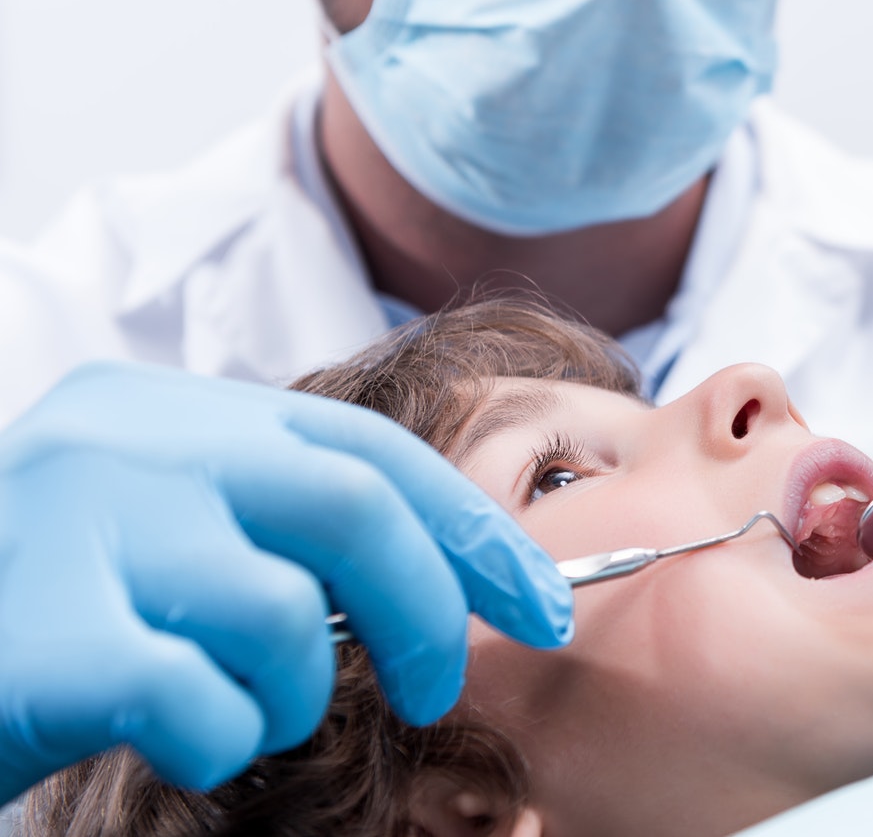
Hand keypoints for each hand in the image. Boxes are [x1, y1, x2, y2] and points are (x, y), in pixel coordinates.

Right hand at [0, 361, 573, 802]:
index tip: (545, 604)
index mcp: (168, 410)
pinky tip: (176, 737)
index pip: (366, 452)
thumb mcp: (163, 533)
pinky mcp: (41, 633)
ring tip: (233, 708)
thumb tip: (448, 574)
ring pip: (282, 616)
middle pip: (350, 509)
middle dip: (431, 606)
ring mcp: (76, 528)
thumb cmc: (46, 613)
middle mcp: (125, 443)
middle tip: (443, 689)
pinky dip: (218, 738)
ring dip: (290, 690)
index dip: (471, 531)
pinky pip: (199, 700)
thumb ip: (271, 521)